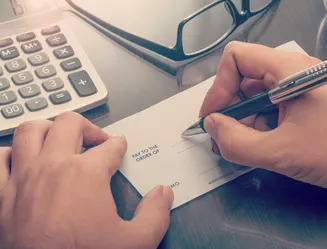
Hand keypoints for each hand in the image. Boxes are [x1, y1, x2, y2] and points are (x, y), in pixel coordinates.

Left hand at [0, 112, 173, 248]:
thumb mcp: (135, 242)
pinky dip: (10, 154)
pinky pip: (0, 160)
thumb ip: (155, 214)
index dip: (118, 145)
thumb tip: (162, 194)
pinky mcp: (3, 195)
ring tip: (60, 136)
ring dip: (48, 128)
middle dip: (87, 127)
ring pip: (31, 131)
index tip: (119, 146)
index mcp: (86, 174)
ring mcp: (24, 178)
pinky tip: (21, 158)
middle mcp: (53, 167)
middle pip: (70, 124)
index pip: (109, 147)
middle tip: (96, 138)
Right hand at [200, 41, 326, 193]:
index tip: (213, 116)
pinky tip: (260, 144)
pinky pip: (271, 106)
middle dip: (228, 108)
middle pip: (243, 78)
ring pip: (256, 95)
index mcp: (288, 70)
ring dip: (243, 119)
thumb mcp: (281, 152)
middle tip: (222, 136)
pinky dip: (259, 124)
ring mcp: (299, 87)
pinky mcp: (304, 102)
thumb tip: (213, 127)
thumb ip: (237, 143)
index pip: (236, 58)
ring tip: (240, 145)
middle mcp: (292, 72)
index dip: (218, 87)